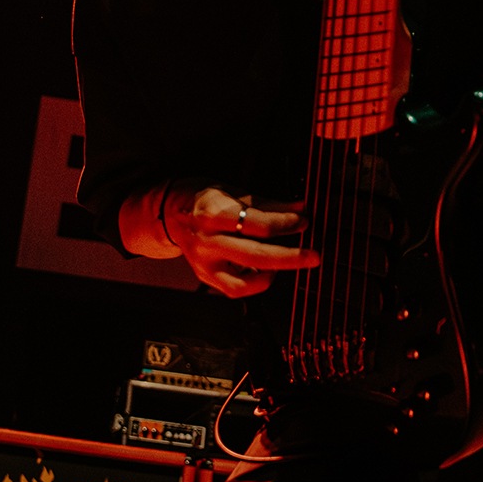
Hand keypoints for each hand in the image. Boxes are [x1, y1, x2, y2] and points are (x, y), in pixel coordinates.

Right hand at [166, 182, 317, 297]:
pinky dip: (255, 284)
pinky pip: (235, 290)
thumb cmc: (203, 198)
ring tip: (291, 262)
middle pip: (256, 254)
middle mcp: (207, 240)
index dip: (286, 223)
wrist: (169, 212)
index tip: (304, 221)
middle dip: (291, 256)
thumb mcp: (233, 191)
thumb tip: (301, 206)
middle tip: (313, 255)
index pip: (257, 224)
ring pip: (246, 279)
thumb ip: (268, 203)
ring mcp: (204, 262)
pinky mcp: (205, 276)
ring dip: (275, 273)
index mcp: (212, 212)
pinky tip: (267, 272)